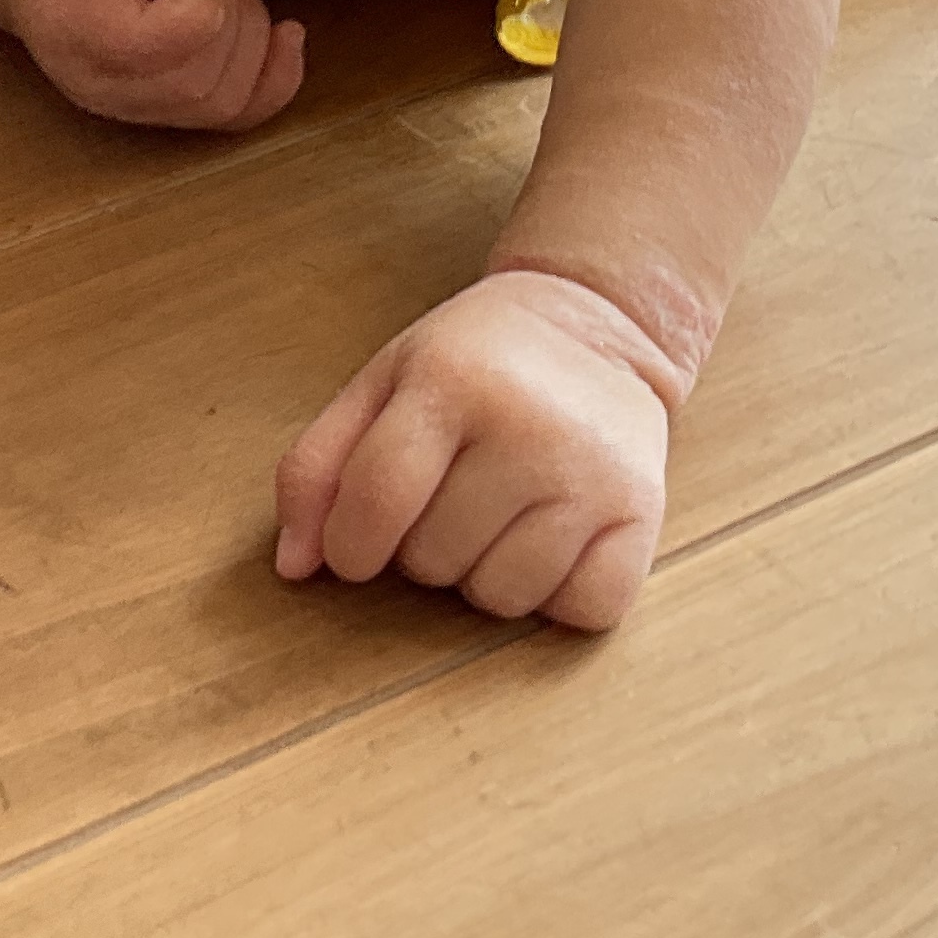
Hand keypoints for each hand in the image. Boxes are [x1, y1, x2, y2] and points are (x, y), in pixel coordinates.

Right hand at [0, 0, 304, 130]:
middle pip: (201, 83)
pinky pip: (232, 116)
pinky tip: (286, 38)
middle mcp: (106, 90)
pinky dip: (273, 80)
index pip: (164, 45)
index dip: (205, 0)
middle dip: (236, 20)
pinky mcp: (163, 109)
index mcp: (76, 37)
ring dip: (254, 40)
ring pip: (222, 102)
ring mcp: (135, 109)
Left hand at [272, 269, 682, 629]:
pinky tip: (555, 537)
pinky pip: (579, 611)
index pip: (374, 504)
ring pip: (501, 598)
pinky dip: (558, 595)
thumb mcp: (383, 383)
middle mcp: (530, 425)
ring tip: (504, 512)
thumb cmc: (474, 364)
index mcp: (454, 381)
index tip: (359, 543)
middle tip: (455, 493)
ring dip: (486, 575)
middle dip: (424, 547)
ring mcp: (593, 472)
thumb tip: (294, 568)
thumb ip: (319, 467)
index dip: (350, 545)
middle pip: (433, 561)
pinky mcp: (643, 514)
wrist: (597, 326)